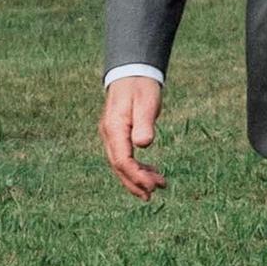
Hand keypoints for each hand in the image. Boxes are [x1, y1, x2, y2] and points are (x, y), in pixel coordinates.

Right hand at [98, 72, 166, 197]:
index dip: (136, 176)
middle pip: (119, 167)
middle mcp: (109, 135)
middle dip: (136, 182)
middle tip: (155, 192)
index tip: (153, 186)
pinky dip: (136, 168)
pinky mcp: (117, 136)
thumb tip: (144, 144)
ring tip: (157, 187)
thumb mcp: (147, 102)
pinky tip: (150, 172)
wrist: (131, 73)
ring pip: (121, 165)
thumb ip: (145, 123)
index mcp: (114, 128)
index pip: (122, 160)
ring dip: (137, 178)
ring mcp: (111, 136)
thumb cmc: (140, 86)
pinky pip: (124, 158)